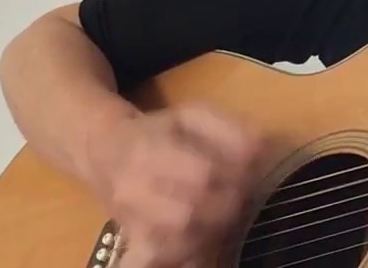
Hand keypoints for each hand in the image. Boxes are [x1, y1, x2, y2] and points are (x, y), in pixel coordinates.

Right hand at [91, 103, 265, 267]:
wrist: (105, 152)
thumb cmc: (158, 130)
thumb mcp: (193, 114)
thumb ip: (230, 128)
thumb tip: (262, 149)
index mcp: (149, 151)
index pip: (203, 174)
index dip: (235, 176)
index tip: (249, 172)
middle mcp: (133, 190)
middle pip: (190, 212)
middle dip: (227, 206)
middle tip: (241, 195)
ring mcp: (130, 220)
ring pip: (179, 241)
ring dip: (213, 230)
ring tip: (225, 213)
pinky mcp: (133, 241)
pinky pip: (157, 260)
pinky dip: (185, 257)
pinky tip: (202, 245)